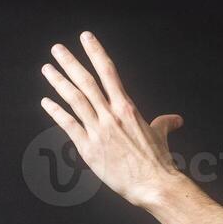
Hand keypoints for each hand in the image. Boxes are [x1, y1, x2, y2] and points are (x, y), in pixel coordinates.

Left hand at [39, 32, 185, 208]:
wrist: (154, 184)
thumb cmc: (159, 162)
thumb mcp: (161, 137)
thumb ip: (164, 124)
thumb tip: (175, 120)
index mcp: (127, 109)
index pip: (109, 73)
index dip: (96, 53)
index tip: (86, 38)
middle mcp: (110, 115)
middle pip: (86, 82)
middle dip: (70, 63)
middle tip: (56, 48)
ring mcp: (97, 131)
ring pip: (74, 99)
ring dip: (59, 82)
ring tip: (47, 69)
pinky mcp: (88, 148)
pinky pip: (68, 125)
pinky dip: (56, 112)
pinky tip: (47, 102)